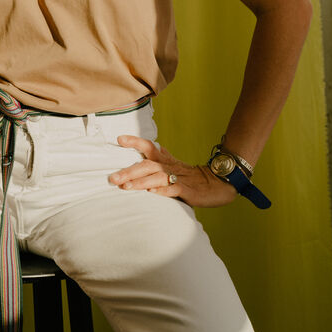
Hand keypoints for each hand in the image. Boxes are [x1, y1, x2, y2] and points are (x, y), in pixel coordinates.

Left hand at [108, 136, 240, 207]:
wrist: (218, 184)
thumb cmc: (193, 176)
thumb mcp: (176, 165)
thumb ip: (164, 157)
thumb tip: (155, 148)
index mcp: (166, 160)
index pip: (149, 146)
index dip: (135, 141)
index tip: (119, 139)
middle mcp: (170, 166)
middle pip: (148, 164)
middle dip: (129, 171)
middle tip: (113, 178)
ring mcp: (179, 178)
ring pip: (157, 177)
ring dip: (141, 181)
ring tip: (126, 186)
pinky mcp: (188, 190)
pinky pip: (173, 189)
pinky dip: (162, 190)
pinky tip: (152, 192)